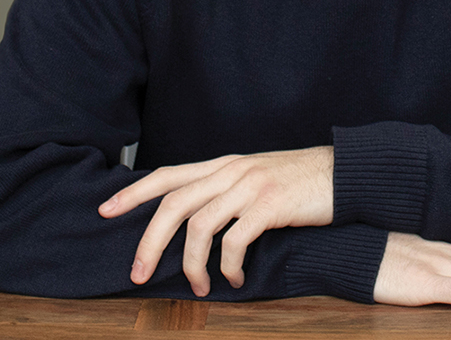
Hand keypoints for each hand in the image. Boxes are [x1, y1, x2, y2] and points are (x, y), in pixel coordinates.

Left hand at [98, 146, 332, 294]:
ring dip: (191, 264)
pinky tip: (235, 280)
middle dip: (149, 241)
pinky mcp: (271, 205)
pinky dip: (228, 266)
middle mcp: (232, 170)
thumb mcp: (257, 178)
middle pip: (174, 203)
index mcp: (224, 164)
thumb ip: (226, 191)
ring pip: (200, 225)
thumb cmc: (300, 182)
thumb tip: (195, 221)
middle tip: (137, 274)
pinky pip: (235, 240)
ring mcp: (251, 186)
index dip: (134, 191)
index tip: (106, 209)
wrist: (344, 173)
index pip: (168, 175)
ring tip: (198, 286)